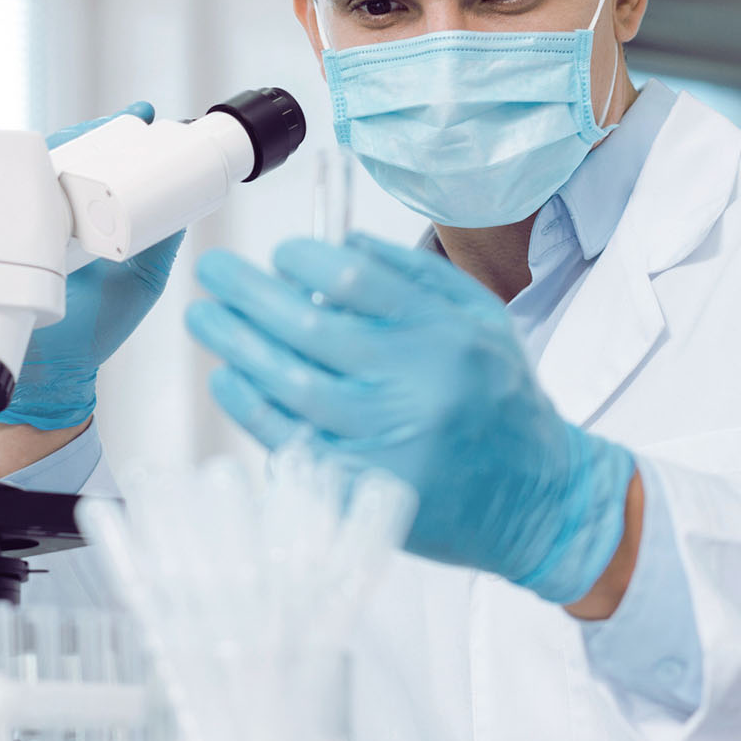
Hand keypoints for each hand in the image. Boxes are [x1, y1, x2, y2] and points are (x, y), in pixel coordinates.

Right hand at [0, 102, 182, 429]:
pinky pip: (3, 194)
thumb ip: (161, 241)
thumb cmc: (91, 331)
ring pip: (39, 169)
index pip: (103, 169)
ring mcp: (25, 224)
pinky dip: (20, 172)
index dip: (121, 139)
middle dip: (97, 132)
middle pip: (71, 158)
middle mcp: (56, 218)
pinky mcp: (0, 237)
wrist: (50, 374)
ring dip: (66, 145)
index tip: (146, 119)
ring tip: (98, 132)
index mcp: (90, 224)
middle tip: (127, 119)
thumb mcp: (141, 281)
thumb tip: (188, 203)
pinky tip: (46, 159)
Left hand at [184, 232, 635, 603]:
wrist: (536, 500)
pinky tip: (227, 378)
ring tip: (204, 318)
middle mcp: (415, 384)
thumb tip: (339, 241)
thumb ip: (414, 275)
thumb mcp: (482, 320)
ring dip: (236, 345)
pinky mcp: (363, 488)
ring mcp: (386, 440)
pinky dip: (250, 406)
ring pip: (289, 382)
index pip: (355, 278)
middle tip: (213, 272)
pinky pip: (289, 439)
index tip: (279, 255)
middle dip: (247, 293)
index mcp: (444, 334)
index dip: (303, 260)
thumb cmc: (502, 401)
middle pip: (309, 326)